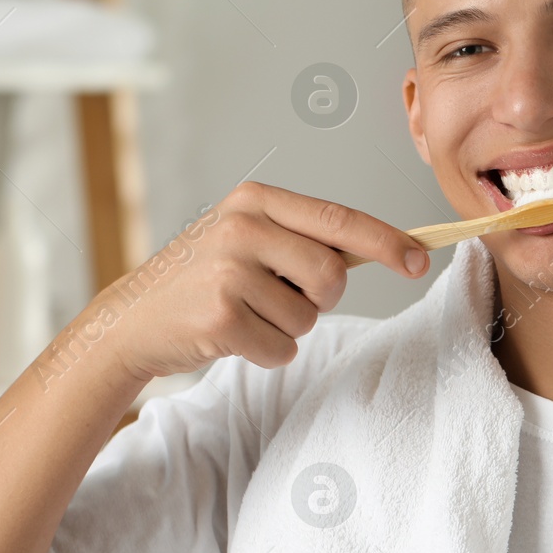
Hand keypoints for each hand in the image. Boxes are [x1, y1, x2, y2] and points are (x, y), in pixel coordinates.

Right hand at [91, 182, 430, 381]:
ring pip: (308, 316)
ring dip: (289, 328)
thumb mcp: (246, 238)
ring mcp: (227, 272)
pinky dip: (268, 352)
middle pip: (331, 274)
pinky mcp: (218, 318)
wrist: (132, 320)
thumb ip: (303, 238)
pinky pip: (282, 347)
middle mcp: (241, 228)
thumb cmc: (203, 280)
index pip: (338, 219)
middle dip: (323, 297)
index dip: (386, 241)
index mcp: (254, 200)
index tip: (420, 259)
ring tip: (247, 314)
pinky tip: (233, 337)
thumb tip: (387, 249)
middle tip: (286, 299)